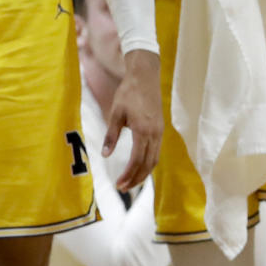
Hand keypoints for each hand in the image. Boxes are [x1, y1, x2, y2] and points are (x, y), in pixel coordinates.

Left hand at [104, 49, 161, 192]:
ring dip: (143, 173)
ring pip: (154, 159)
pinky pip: (156, 151)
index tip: (119, 184)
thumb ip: (111, 135)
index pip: (137, 160)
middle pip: (148, 164)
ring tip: (131, 182)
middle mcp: (155, 134)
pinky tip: (140, 166)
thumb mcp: (116, 113)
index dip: (129, 175)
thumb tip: (105, 155)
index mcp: (143, 131)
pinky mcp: (160, 129)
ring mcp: (160, 132)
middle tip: (123, 189)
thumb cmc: (128, 93)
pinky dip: (148, 163)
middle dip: (136, 178)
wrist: (145, 77)